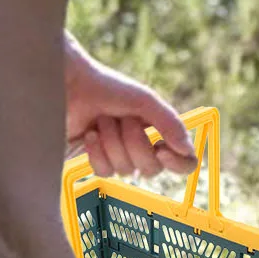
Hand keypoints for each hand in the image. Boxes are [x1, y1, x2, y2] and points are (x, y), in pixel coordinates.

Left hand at [63, 40, 197, 179]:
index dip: (177, 163)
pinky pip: (104, 171)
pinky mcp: (96, 161)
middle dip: (134, 143)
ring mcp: (119, 156)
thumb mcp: (145, 101)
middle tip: (123, 118)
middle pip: (151, 169)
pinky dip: (96, 152)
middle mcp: (143, 147)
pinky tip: (89, 134)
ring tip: (102, 120)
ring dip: (112, 142)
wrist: (71, 86)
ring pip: (124, 170)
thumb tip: (186, 148)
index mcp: (160, 132)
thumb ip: (169, 123)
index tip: (161, 149)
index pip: (184, 162)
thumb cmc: (109, 88)